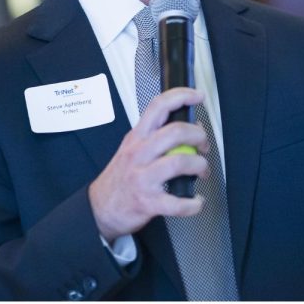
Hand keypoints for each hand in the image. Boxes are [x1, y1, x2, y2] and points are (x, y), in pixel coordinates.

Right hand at [88, 87, 209, 242]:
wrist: (100, 208)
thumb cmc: (120, 179)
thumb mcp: (131, 150)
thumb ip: (156, 138)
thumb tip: (189, 129)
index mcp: (136, 138)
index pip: (158, 106)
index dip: (181, 96)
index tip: (197, 96)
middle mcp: (139, 154)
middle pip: (175, 132)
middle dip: (199, 136)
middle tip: (203, 144)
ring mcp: (142, 178)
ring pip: (180, 162)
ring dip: (200, 166)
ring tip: (201, 170)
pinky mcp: (148, 202)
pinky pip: (178, 203)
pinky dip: (193, 204)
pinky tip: (195, 201)